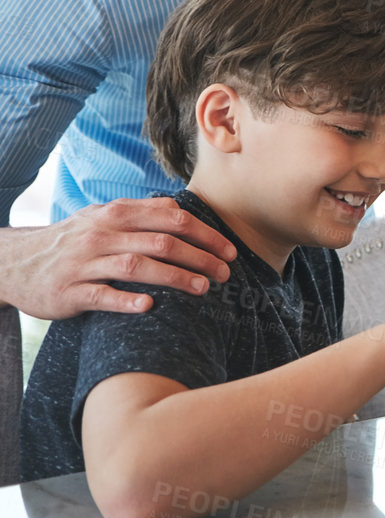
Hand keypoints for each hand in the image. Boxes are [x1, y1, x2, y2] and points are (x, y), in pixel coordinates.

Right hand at [0, 197, 235, 318]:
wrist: (15, 262)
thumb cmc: (73, 240)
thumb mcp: (103, 217)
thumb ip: (142, 213)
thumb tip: (183, 210)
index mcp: (117, 214)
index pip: (173, 219)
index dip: (206, 235)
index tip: (229, 251)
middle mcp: (102, 234)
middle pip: (162, 242)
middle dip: (200, 257)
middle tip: (225, 274)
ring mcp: (84, 263)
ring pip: (137, 267)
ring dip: (174, 277)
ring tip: (202, 289)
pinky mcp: (68, 291)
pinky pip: (102, 295)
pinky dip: (127, 300)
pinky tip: (150, 306)